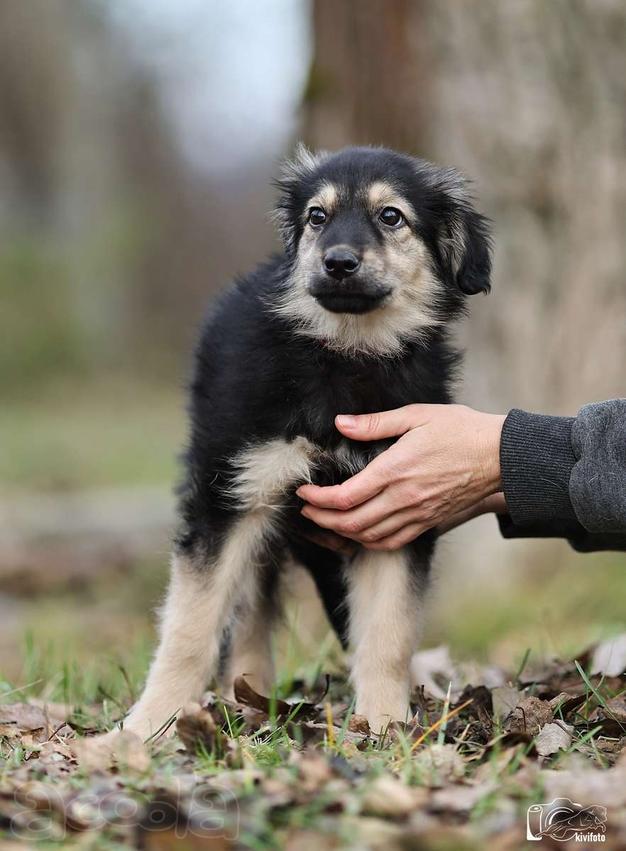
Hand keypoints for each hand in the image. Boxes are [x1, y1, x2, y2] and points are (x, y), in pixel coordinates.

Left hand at [297, 404, 504, 550]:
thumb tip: (341, 424)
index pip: (345, 496)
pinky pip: (392, 541)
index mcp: (396, 470)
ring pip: (369, 536)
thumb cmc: (459, 430)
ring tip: (325, 521)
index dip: (317, 498)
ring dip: (341, 533)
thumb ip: (375, 423)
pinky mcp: (429, 522)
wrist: (500, 456)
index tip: (303, 491)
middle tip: (306, 509)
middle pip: (351, 523)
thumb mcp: (416, 415)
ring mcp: (417, 514)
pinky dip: (368, 541)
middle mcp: (404, 498)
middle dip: (321, 519)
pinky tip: (359, 532)